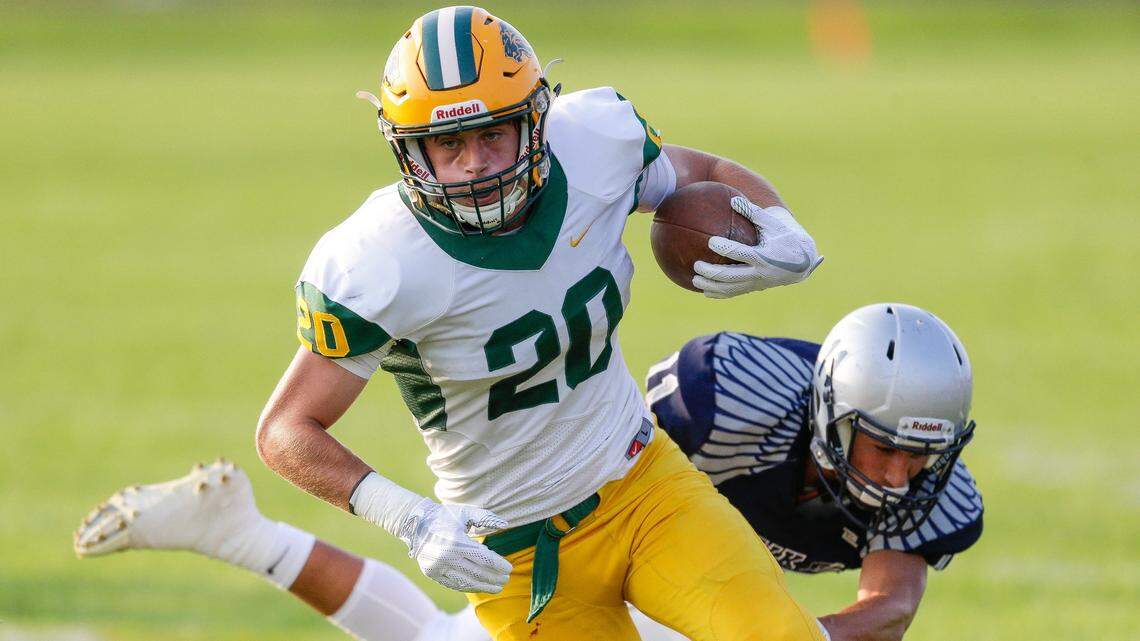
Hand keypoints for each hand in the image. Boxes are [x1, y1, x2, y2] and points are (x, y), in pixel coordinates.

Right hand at [398, 498, 512, 593]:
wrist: (414, 524)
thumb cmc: (444, 516)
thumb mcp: (465, 512)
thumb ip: (486, 517)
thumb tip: (506, 524)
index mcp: (457, 542)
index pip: (484, 558)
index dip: (498, 565)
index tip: (509, 568)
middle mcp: (447, 557)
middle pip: (477, 572)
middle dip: (495, 578)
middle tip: (506, 579)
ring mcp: (438, 567)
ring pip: (466, 582)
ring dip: (484, 586)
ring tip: (497, 587)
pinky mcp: (432, 574)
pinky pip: (454, 584)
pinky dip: (469, 587)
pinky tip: (480, 586)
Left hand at [693, 196, 822, 298]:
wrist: (802, 260)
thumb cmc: (785, 236)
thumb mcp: (773, 223)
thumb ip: (753, 212)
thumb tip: (732, 199)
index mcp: (764, 256)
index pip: (740, 253)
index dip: (725, 248)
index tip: (710, 241)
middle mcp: (760, 272)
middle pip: (731, 276)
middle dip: (712, 272)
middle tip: (696, 264)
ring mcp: (757, 283)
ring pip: (730, 288)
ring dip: (711, 286)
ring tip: (694, 279)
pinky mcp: (755, 288)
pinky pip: (734, 293)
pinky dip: (719, 294)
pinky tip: (705, 291)